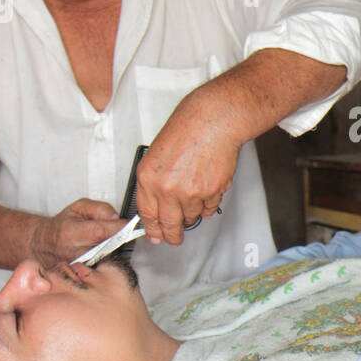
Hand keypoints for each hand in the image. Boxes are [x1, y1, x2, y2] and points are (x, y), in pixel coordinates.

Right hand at [28, 198, 124, 268]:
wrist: (44, 245)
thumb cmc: (62, 226)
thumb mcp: (78, 208)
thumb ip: (99, 208)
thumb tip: (116, 217)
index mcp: (72, 233)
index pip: (101, 231)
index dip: (119, 227)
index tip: (129, 224)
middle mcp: (76, 252)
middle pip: (108, 247)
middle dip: (119, 239)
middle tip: (122, 233)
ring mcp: (81, 266)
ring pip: (108, 259)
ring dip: (114, 250)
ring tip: (108, 242)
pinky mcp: (85, 275)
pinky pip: (104, 267)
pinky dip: (109, 259)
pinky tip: (105, 253)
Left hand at [136, 92, 240, 244]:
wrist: (213, 122)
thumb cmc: (186, 130)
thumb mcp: (156, 155)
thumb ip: (154, 182)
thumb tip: (157, 205)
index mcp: (149, 178)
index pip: (148, 214)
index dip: (153, 229)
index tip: (156, 235)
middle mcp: (168, 189)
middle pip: (169, 224)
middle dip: (172, 235)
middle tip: (174, 238)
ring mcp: (191, 193)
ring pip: (190, 217)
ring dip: (191, 215)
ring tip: (193, 202)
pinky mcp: (211, 192)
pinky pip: (208, 209)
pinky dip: (207, 206)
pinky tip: (205, 196)